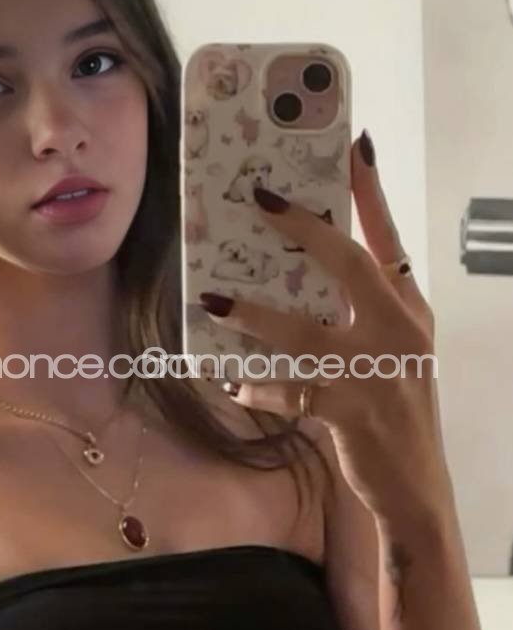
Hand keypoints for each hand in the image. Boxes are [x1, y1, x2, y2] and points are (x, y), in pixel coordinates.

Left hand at [199, 131, 447, 520]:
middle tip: (263, 199)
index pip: (390, 238)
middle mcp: (398, 330)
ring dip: (255, 314)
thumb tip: (301, 269)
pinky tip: (233, 383)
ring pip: (305, 332)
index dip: (371, 191)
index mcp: (408, 308)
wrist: (414, 486)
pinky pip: (291, 391)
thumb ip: (360, 310)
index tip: (354, 144)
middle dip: (306, 229)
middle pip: (351, 266)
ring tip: (214, 299)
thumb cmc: (393, 408)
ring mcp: (376, 370)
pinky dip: (258, 386)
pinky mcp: (350, 410)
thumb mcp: (392, 349)